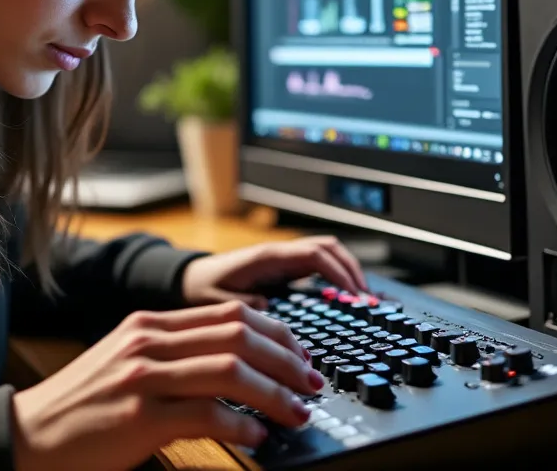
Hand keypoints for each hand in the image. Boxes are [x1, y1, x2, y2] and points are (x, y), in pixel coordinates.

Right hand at [10, 300, 323, 470]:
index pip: (230, 314)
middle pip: (239, 334)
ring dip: (275, 393)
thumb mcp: (128, 363)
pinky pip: (207, 414)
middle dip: (287, 359)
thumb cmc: (83, 406)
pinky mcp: (138, 416)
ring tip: (297, 411)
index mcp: (149, 325)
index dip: (278, 334)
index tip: (302, 356)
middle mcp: (148, 341)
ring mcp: (142, 376)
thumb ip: (175, 355)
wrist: (29, 435)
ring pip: (230, 370)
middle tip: (312, 383)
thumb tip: (236, 366)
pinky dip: (242, 425)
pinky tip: (257, 437)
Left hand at [180, 236, 366, 310]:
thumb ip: (243, 304)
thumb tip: (268, 309)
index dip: (339, 272)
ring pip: (326, 253)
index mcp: (267, 257)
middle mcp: (279, 254)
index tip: (355, 295)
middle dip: (352, 269)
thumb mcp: (219, 300)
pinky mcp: (284, 269)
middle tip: (366, 300)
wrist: (190, 278)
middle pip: (328, 248)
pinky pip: (317, 265)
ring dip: (346, 270)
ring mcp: (283, 260)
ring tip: (360, 299)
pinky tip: (342, 297)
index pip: (314, 255)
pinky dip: (335, 276)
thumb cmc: (202, 287)